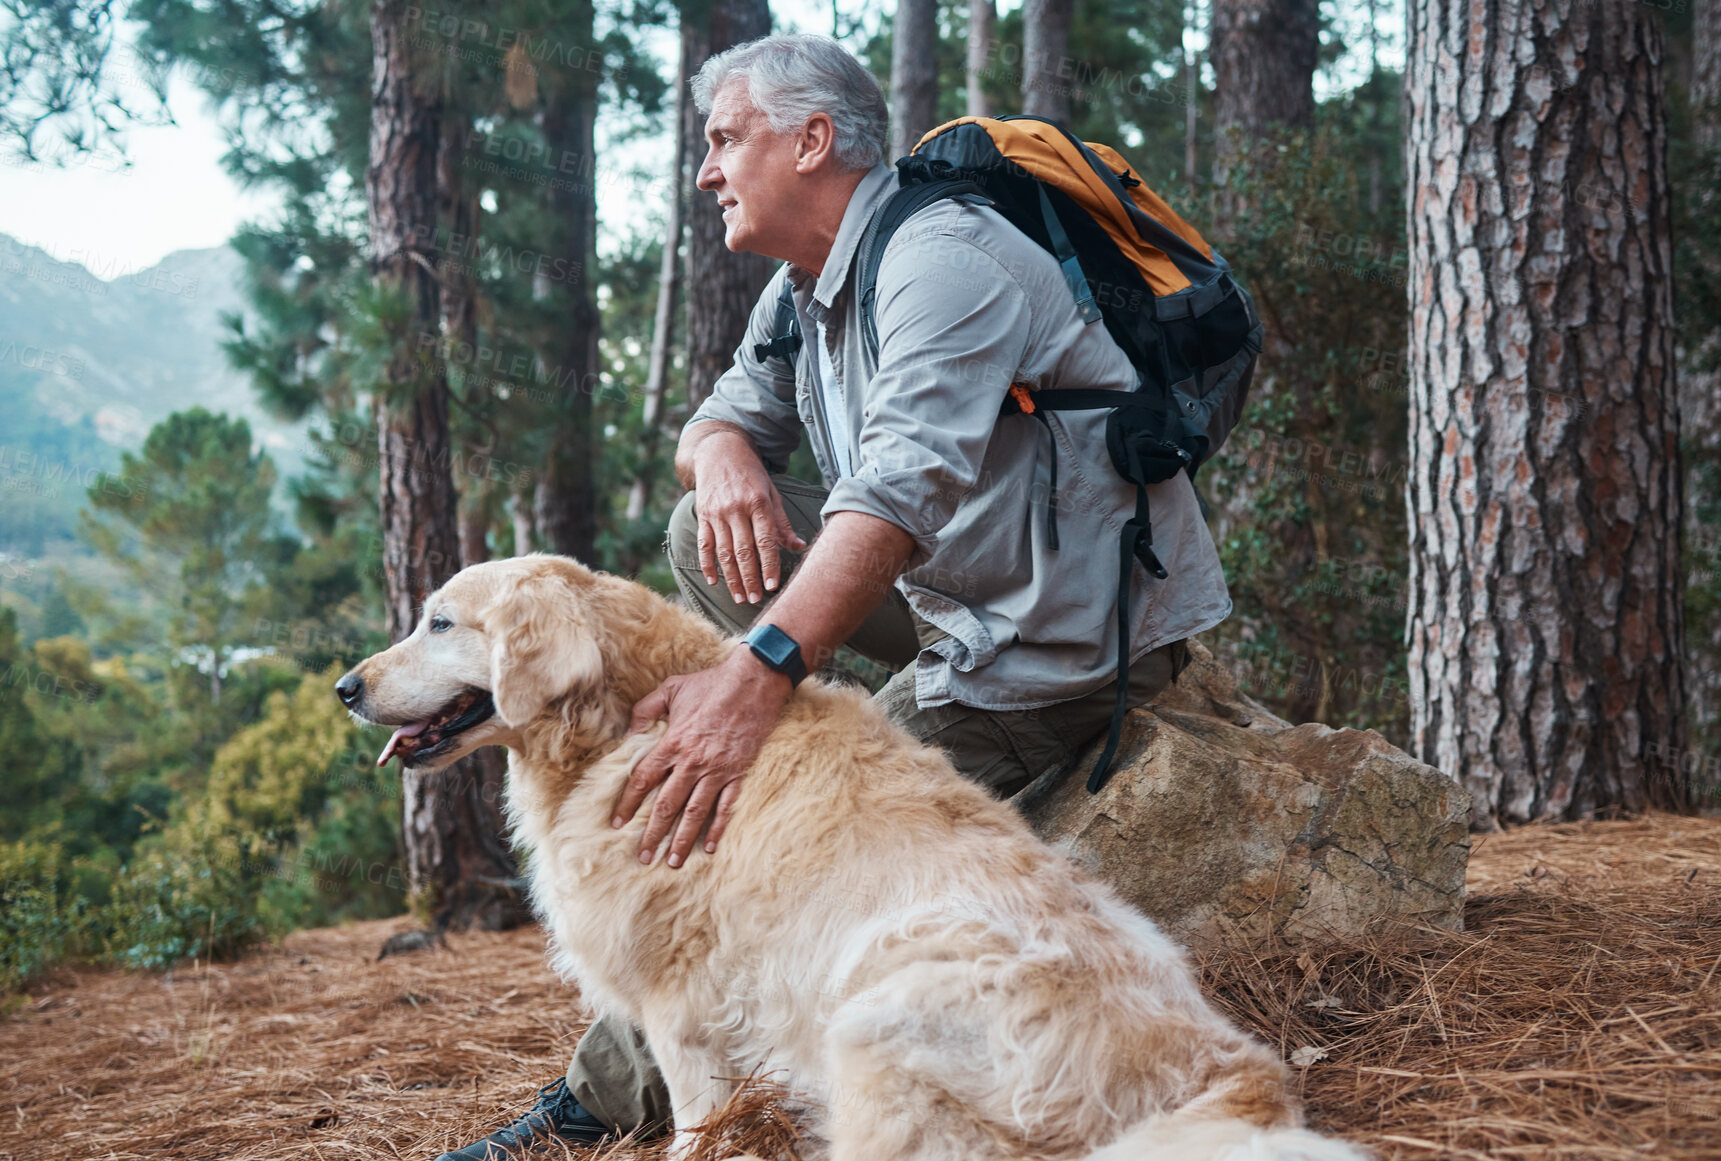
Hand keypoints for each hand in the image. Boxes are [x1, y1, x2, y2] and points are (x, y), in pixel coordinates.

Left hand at [611, 648, 793, 866]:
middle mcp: (692, 762)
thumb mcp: (672, 688)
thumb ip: (646, 709)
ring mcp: (717, 770)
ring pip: (695, 813)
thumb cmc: (712, 684)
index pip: (644, 780)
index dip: (629, 803)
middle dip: (653, 833)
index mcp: (673, 742)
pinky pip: (726, 807)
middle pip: (667, 805)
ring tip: (672, 861)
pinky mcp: (738, 773)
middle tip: (643, 856)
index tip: (618, 822)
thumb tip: (630, 731)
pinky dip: (717, 828)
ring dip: (682, 839)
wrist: (755, 682)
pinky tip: (708, 847)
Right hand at [692, 432, 807, 603]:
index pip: (765, 541)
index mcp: (758, 503)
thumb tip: (799, 547)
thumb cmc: (752, 475)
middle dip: (750, 578)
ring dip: (732, 578)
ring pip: (724, 552)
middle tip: (756, 599)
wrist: (719, 451)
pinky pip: (704, 544)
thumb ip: (782, 523)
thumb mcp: (772, 493)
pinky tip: (714, 581)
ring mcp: (717, 513)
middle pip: (744, 551)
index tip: (773, 586)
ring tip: (740, 597)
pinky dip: (708, 565)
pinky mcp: (703, 515)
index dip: (770, 565)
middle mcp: (736, 509)